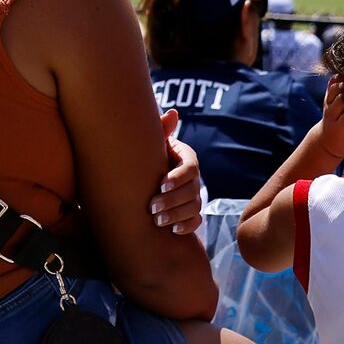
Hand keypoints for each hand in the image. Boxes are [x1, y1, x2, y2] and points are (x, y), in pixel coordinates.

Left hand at [150, 112, 201, 235]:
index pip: (190, 169)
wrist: (147, 178)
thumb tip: (173, 113)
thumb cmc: (150, 156)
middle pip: (191, 191)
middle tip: (152, 207)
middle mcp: (193, 178)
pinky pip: (196, 221)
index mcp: (186, 159)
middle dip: (172, 200)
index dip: (177, 177)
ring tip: (157, 221)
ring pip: (193, 207)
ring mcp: (194, 196)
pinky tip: (172, 230)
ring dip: (176, 215)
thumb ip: (162, 130)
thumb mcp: (155, 143)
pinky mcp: (192, 213)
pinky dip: (186, 226)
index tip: (160, 184)